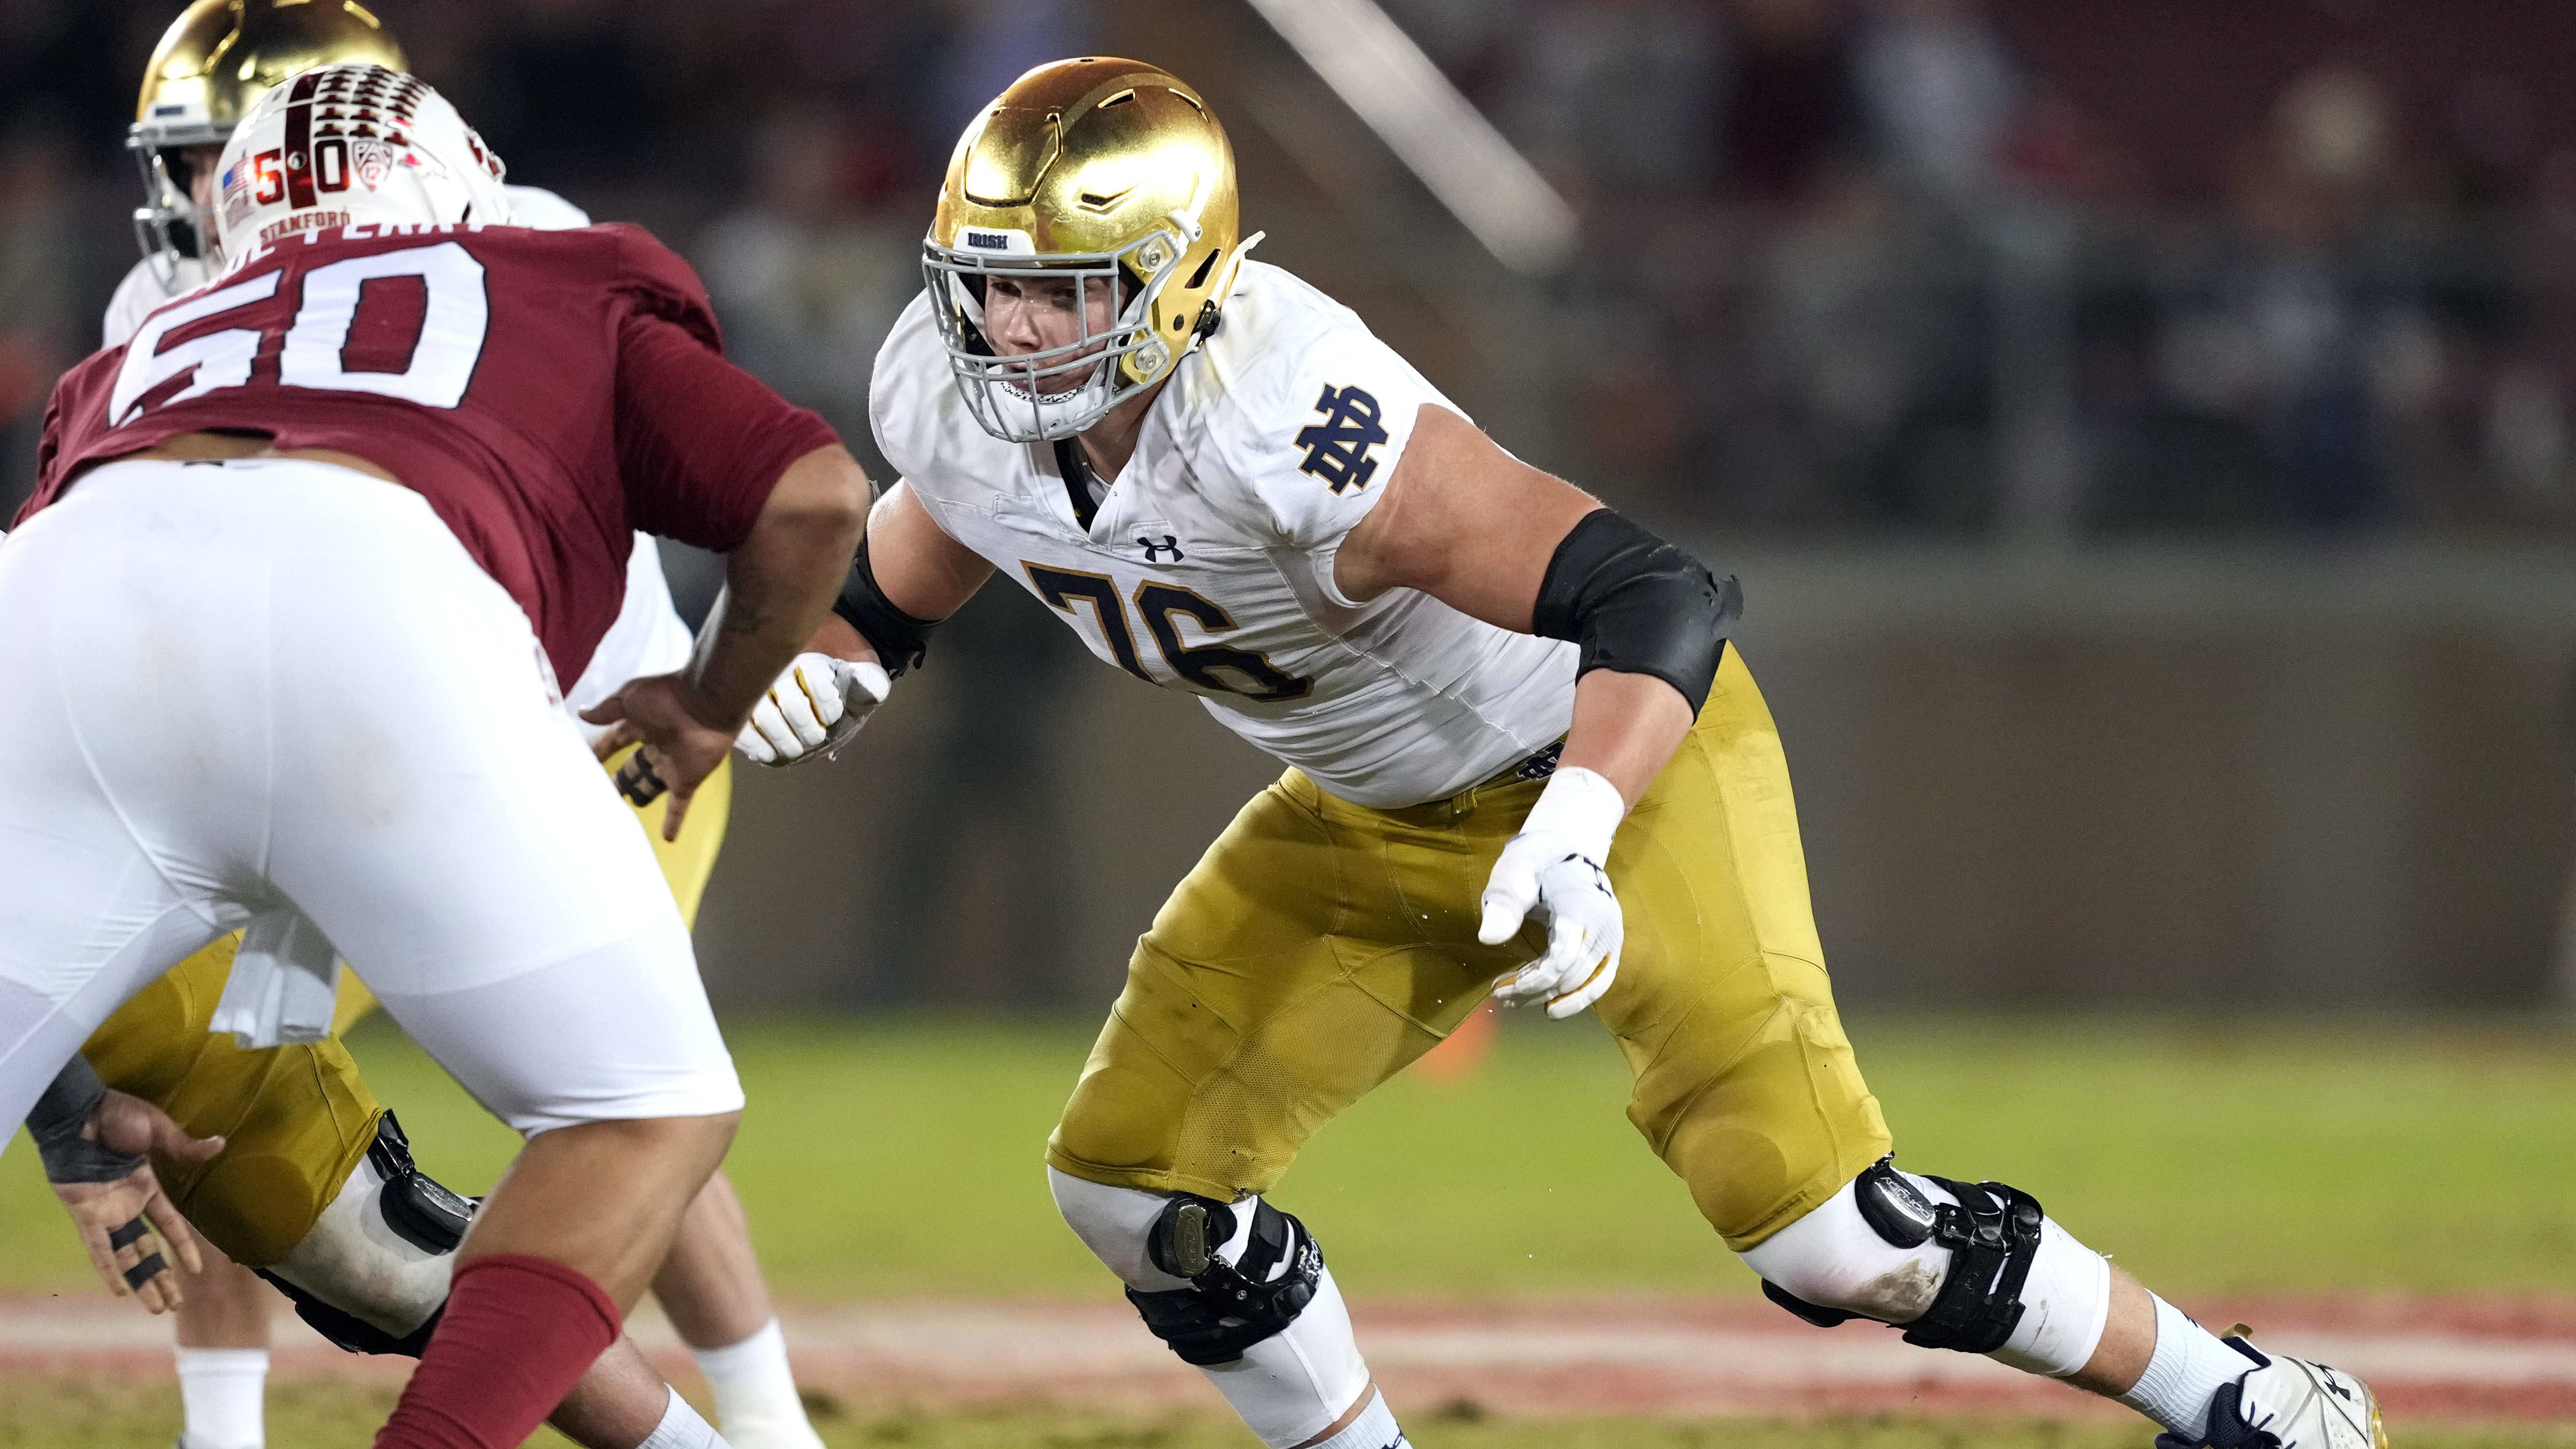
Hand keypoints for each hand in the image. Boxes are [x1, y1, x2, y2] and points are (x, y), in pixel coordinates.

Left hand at [50, 1090, 222, 1313]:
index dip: (184, 1247)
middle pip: (147, 1250)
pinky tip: (120, 1291)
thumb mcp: (158, 1132)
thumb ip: (186, 1147)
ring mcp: (105, 1212)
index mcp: (145, 1187)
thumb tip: (220, 1144)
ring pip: (126, 1256)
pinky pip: (99, 1248)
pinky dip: (109, 1269)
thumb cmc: (118, 1116)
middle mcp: (126, 1206)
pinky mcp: (85, 1213)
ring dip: (142, 1282)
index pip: (170, 1225)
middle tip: (174, 1306)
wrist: (80, 1114)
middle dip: (161, 1278)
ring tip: (157, 1308)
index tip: (197, 1270)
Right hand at [581, 673, 739, 840]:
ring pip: (650, 785)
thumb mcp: (629, 699)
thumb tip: (581, 715)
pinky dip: (674, 821)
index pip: (614, 740)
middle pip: (632, 767)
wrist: (707, 703)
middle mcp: (654, 746)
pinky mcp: (686, 780)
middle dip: (619, 779)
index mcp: (639, 724)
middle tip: (600, 794)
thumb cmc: (668, 696)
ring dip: (639, 796)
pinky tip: (668, 838)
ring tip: (622, 815)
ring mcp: (670, 764)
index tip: (585, 760)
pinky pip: (678, 805)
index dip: (600, 750)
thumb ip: (606, 711)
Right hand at [736, 652, 890, 765]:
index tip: (834, 716)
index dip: (827, 704)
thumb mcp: (862, 681)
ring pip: (762, 714)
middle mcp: (779, 670)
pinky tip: (769, 754)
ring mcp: (756, 689)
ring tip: (796, 749)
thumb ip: (871, 684)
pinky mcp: (741, 709)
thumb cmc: (840, 687)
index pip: (815, 677)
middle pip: (789, 700)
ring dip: (782, 739)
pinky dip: (754, 744)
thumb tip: (873, 690)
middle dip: (806, 726)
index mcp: (811, 660)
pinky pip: (740, 726)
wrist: (817, 690)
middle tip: (815, 738)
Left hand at [1475, 766, 1628, 1018]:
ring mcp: (1612, 936)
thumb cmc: (1536, 860)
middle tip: (1500, 995)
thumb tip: (1489, 938)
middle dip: (1535, 991)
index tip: (1500, 988)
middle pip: (1572, 975)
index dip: (1532, 980)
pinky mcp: (1613, 945)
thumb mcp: (1514, 872)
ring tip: (1517, 1002)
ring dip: (1553, 999)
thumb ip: (1505, 902)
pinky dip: (1578, 998)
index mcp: (1580, 905)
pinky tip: (1552, 1007)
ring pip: (1588, 984)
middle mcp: (1604, 924)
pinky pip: (1602, 981)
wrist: (1568, 847)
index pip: (1562, 957)